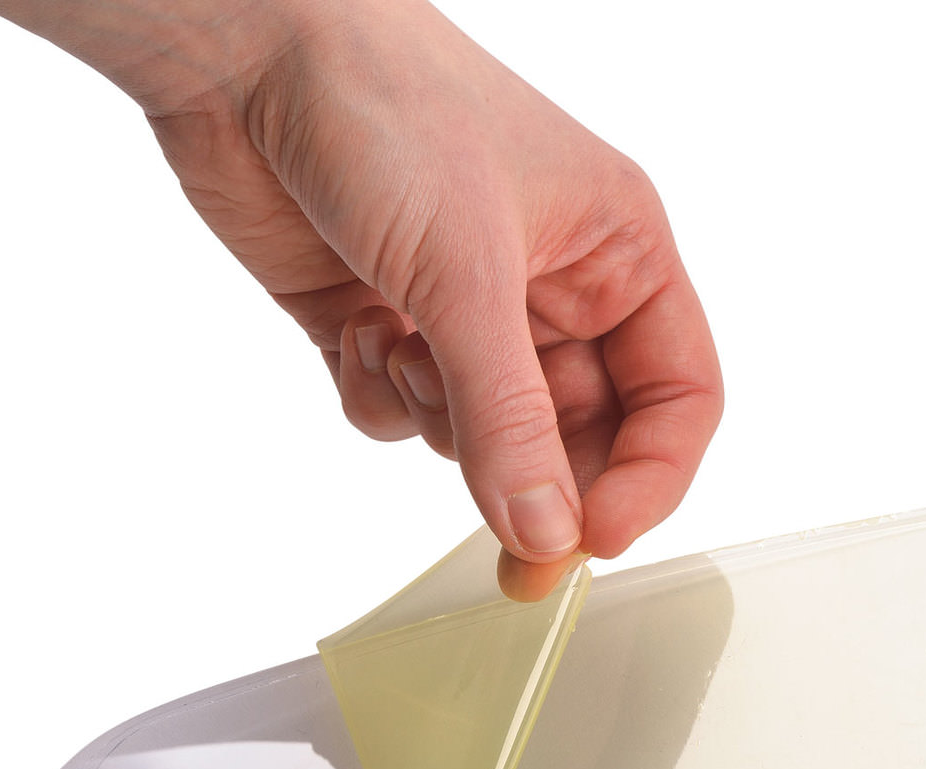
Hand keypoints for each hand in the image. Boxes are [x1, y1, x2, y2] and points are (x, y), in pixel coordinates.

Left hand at [0, 0, 723, 590]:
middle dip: (534, 479)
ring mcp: (464, 311)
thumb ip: (510, 417)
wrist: (248, 58)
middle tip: (507, 552)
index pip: (677, 396)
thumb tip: (549, 534)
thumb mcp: (467, 274)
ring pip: (483, 436)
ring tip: (398, 341)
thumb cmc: (388, 110)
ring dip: (438, 418)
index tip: (591, 538)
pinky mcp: (384, 324)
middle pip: (580, 434)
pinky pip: (401, 415)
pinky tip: (352, 326)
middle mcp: (552, 287)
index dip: (648, 477)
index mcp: (617, 251)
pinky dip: (376, 393)